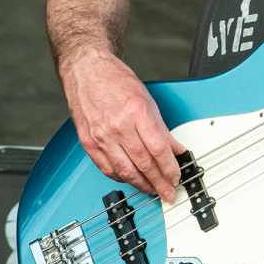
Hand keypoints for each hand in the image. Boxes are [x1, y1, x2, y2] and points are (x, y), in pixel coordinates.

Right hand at [60, 50, 185, 201]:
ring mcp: (101, 136)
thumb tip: (175, 148)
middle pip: (143, 163)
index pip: (158, 149)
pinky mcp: (89, 142)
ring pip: (125, 170)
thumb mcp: (147, 100)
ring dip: (141, 184)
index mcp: (136, 112)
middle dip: (159, 182)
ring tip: (152, 190)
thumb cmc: (115, 81)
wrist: (87, 72)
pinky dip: (121, 178)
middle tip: (168, 191)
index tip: (176, 176)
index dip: (169, 167)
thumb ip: (161, 128)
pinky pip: (107, 168)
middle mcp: (117, 126)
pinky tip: (131, 180)